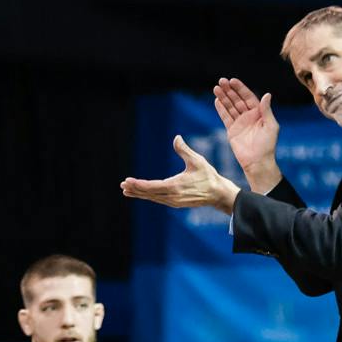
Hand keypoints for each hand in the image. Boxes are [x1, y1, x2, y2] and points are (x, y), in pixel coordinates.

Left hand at [120, 136, 241, 213]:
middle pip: (150, 193)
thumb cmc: (208, 176)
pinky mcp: (175, 203)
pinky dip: (148, 196)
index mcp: (176, 186)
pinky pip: (158, 199)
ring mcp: (174, 201)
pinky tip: (141, 193)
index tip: (128, 181)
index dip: (139, 184)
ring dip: (139, 193)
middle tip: (122, 184)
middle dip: (136, 189)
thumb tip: (176, 138)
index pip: (153, 186)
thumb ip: (184, 150)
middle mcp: (173, 196)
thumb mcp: (197, 161)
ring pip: (153, 197)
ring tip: (127, 190)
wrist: (218, 194)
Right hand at [213, 77, 279, 181]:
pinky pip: (225, 117)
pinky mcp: (232, 131)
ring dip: (223, 97)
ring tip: (216, 88)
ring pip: (230, 107)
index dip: (240, 88)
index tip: (232, 81)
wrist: (257, 162)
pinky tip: (216, 100)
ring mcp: (240, 123)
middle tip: (221, 81)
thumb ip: (267, 111)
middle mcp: (249, 116)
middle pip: (237, 99)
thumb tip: (267, 95)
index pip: (248, 97)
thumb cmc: (267, 145)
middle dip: (229, 90)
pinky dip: (221, 109)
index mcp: (259, 113)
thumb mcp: (271, 126)